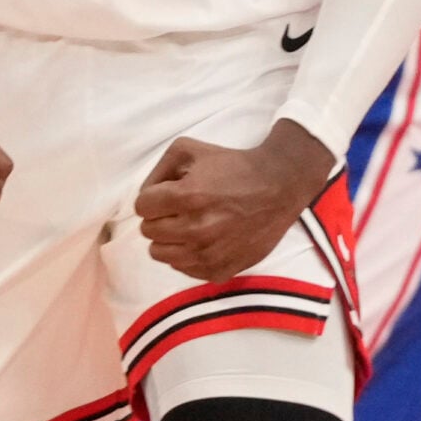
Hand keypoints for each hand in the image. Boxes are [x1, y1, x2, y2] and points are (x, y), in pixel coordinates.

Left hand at [135, 121, 332, 281]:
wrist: (278, 187)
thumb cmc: (233, 166)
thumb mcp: (190, 149)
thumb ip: (158, 170)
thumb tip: (145, 196)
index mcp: (187, 197)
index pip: (142, 207)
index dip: (153, 198)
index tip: (168, 195)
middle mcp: (196, 229)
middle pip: (149, 232)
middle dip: (160, 217)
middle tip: (182, 209)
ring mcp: (208, 254)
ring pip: (161, 254)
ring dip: (170, 239)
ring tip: (190, 225)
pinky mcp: (220, 270)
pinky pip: (184, 269)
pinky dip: (188, 255)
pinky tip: (205, 239)